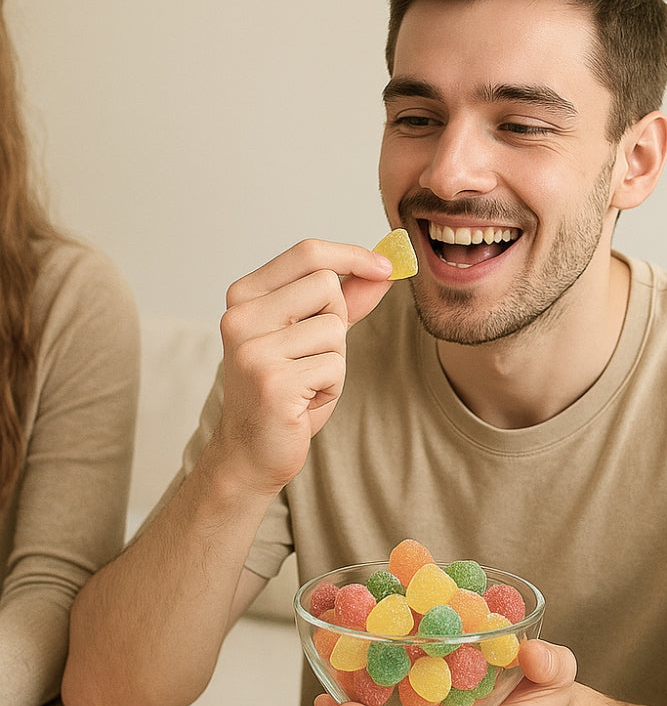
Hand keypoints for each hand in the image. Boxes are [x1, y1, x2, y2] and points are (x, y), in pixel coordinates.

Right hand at [214, 239, 392, 493]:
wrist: (251, 452)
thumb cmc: (285, 391)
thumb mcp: (313, 337)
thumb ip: (345, 301)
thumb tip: (384, 269)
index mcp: (244, 296)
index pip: (307, 253)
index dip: (353, 255)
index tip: (386, 267)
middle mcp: (240, 317)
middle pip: (326, 286)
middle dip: (338, 321)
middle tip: (313, 355)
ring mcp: (253, 350)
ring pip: (334, 329)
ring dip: (334, 360)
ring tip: (306, 383)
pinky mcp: (273, 383)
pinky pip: (334, 366)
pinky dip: (331, 386)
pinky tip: (304, 402)